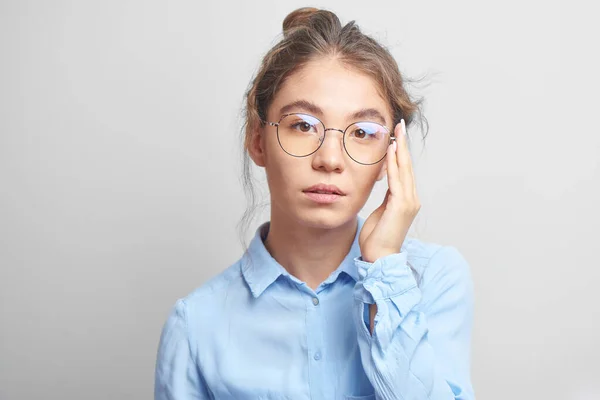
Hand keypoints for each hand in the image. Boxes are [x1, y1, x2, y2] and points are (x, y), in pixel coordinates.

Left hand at [358, 119, 420, 333]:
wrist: (379, 259)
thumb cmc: (376, 240)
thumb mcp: (379, 213)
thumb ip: (383, 198)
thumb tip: (381, 184)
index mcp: (404, 200)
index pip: (402, 170)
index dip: (400, 152)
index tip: (395, 136)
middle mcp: (410, 198)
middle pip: (406, 166)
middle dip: (402, 144)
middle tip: (399, 125)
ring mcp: (408, 202)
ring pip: (404, 170)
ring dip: (400, 149)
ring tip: (397, 132)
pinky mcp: (402, 206)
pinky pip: (397, 180)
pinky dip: (395, 165)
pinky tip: (391, 151)